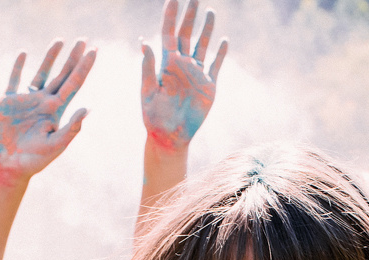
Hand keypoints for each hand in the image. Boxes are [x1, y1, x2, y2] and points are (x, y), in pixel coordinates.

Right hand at [0, 41, 95, 180]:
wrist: (9, 166)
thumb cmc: (34, 160)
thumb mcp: (55, 145)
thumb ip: (71, 128)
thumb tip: (87, 108)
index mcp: (57, 111)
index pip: (74, 84)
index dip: (84, 67)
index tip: (94, 51)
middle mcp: (44, 102)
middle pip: (62, 74)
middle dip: (73, 58)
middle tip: (83, 40)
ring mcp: (27, 100)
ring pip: (41, 72)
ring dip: (50, 57)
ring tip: (60, 40)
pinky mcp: (8, 101)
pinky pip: (15, 79)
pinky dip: (18, 66)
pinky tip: (23, 53)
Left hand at [141, 0, 226, 150]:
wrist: (170, 138)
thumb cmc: (154, 118)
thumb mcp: (148, 92)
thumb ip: (147, 68)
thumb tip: (144, 42)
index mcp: (166, 64)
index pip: (168, 33)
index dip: (171, 15)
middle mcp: (182, 65)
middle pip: (186, 34)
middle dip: (190, 15)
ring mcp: (196, 74)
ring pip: (202, 45)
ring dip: (206, 29)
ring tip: (210, 11)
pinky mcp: (208, 86)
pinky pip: (216, 65)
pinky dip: (220, 53)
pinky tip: (224, 41)